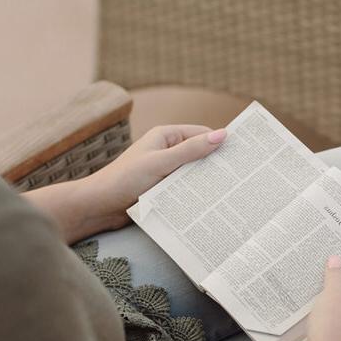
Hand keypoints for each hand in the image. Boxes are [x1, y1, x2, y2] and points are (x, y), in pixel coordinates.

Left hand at [82, 124, 226, 229]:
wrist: (99, 206)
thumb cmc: (125, 179)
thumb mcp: (162, 163)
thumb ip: (191, 150)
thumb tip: (222, 135)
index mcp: (166, 136)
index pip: (202, 134)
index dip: (220, 142)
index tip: (241, 155)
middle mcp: (167, 150)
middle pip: (200, 154)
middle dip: (216, 164)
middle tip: (240, 177)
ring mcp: (165, 170)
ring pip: (193, 173)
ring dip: (206, 181)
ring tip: (229, 192)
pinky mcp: (162, 188)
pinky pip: (184, 187)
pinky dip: (195, 192)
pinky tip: (209, 202)